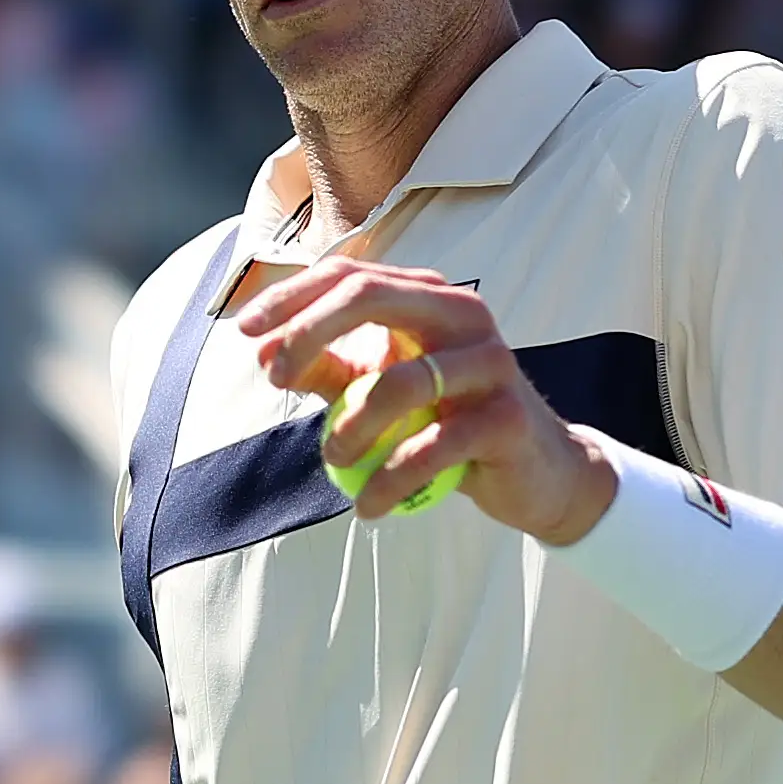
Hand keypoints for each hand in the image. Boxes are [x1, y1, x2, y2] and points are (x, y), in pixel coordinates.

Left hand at [236, 255, 617, 541]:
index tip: (245, 331)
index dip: (292, 297)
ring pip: (400, 382)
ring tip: (333, 462)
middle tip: (272, 378)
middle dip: (308, 332)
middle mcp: (464, 313)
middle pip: (370, 298)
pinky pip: (435, 447)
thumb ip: (330, 369)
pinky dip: (392, 481)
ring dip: (350, 428)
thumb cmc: (448, 423)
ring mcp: (491, 361)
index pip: (351, 275)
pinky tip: (370, 508)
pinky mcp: (508, 416)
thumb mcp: (381, 390)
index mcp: (430, 295)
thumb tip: (266, 355)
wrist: (536, 472)